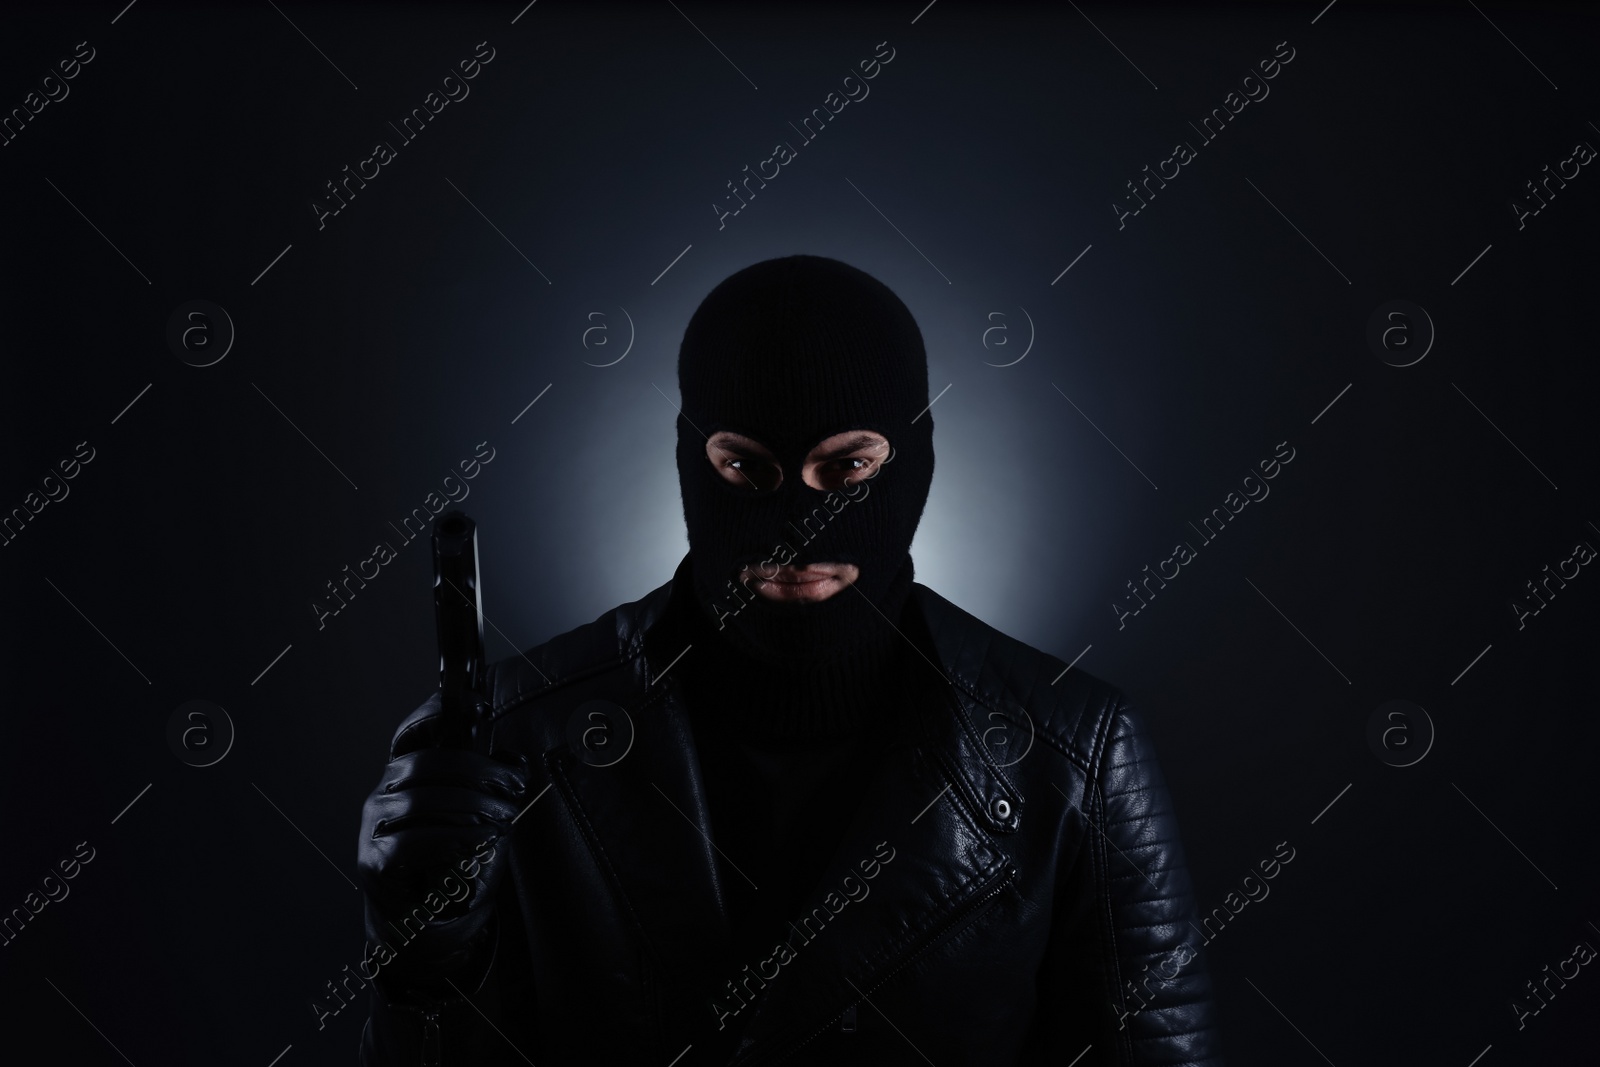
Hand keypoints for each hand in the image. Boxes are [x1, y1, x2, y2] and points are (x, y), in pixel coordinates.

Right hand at [357, 729, 528, 991]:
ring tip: (503, 817)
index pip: (411, 733)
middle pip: (427, 763)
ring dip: (471, 804)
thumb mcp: (475, 814)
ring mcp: (374, 824)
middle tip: (513, 785)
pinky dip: (451, 838)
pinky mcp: (374, 859)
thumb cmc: (450, 856)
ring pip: (420, 799)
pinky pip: (412, 840)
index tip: (474, 704)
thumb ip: (488, 786)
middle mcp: (384, 791)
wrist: (420, 917)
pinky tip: (477, 841)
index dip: (434, 713)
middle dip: (478, 769)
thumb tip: (515, 759)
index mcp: (405, 772)